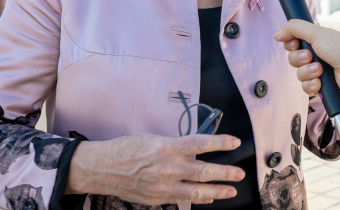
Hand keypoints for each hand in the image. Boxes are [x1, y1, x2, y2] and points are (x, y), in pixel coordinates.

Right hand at [67, 133, 244, 205]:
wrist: (100, 168)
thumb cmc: (126, 149)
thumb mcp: (153, 140)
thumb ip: (176, 147)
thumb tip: (197, 151)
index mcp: (165, 148)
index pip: (200, 144)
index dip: (220, 143)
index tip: (235, 142)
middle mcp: (166, 168)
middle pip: (203, 171)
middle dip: (225, 173)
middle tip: (239, 173)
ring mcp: (161, 186)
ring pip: (196, 191)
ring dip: (217, 192)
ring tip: (230, 191)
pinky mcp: (156, 199)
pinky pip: (181, 200)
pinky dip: (197, 199)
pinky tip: (208, 198)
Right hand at [274, 20, 339, 98]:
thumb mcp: (316, 33)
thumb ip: (294, 28)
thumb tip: (277, 33)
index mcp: (314, 41)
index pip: (292, 43)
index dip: (290, 44)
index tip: (295, 43)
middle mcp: (315, 55)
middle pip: (292, 59)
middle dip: (299, 59)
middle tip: (310, 57)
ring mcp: (318, 72)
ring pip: (298, 75)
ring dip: (307, 73)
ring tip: (319, 70)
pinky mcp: (321, 87)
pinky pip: (306, 88)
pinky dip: (311, 85)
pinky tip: (320, 83)